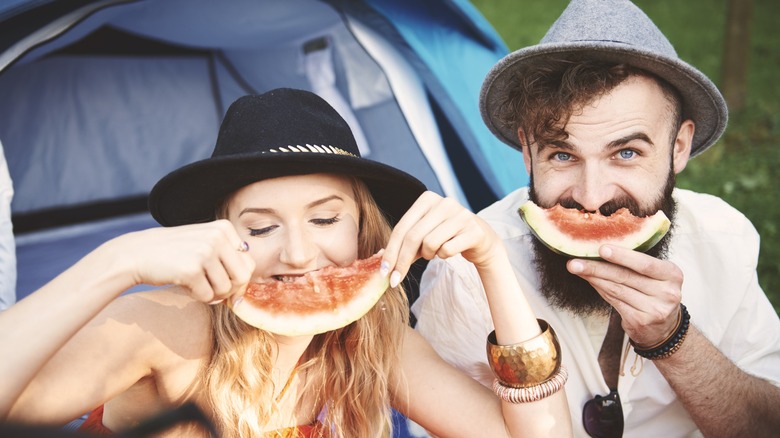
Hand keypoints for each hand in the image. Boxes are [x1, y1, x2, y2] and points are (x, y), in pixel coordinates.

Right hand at [110, 220, 254, 302]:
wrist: (137, 253)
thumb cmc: (175, 253)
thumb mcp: (205, 243)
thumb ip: (228, 258)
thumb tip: (247, 287)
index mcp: (224, 228)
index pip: (249, 262)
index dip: (238, 278)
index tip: (222, 281)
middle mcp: (217, 237)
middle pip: (243, 277)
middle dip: (230, 290)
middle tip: (213, 290)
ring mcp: (205, 252)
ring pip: (226, 289)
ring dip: (212, 294)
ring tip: (196, 285)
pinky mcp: (192, 270)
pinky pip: (207, 296)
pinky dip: (198, 297)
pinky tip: (185, 286)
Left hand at [381, 191, 502, 286]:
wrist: (481, 240)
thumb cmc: (447, 237)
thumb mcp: (424, 234)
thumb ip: (404, 242)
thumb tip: (381, 260)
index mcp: (427, 199)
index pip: (402, 227)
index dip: (391, 251)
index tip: (384, 272)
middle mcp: (445, 203)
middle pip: (413, 237)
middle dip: (402, 262)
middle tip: (395, 280)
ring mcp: (461, 215)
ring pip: (430, 244)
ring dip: (428, 255)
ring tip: (435, 252)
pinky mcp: (474, 230)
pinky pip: (447, 250)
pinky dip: (444, 256)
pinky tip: (449, 251)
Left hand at [567, 244, 681, 345]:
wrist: (664, 327)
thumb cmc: (655, 292)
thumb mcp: (656, 276)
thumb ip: (636, 263)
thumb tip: (600, 248)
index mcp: (672, 274)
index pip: (645, 264)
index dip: (622, 256)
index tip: (601, 249)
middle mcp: (667, 293)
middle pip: (625, 277)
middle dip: (597, 268)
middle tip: (575, 261)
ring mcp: (654, 309)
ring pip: (616, 289)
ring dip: (593, 278)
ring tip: (575, 268)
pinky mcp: (640, 321)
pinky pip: (614, 301)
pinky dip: (599, 289)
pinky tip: (589, 281)